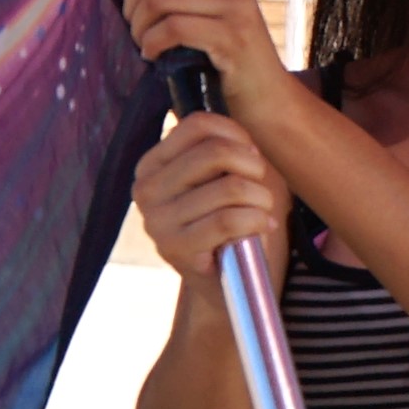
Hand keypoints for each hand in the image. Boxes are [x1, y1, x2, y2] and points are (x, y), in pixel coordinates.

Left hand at [120, 0, 292, 119]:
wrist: (264, 95)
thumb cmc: (222, 54)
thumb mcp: (204, 7)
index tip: (132, 7)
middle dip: (131, 7)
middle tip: (137, 32)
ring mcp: (236, 3)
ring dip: (139, 28)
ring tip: (145, 45)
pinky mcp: (233, 35)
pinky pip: (173, 28)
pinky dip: (152, 44)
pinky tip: (153, 56)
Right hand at [130, 112, 285, 283]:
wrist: (226, 283)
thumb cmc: (228, 222)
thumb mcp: (222, 178)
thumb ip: (224, 149)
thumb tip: (241, 142)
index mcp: (151, 165)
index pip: (197, 125)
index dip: (236, 134)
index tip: (252, 156)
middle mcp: (145, 189)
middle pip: (215, 152)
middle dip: (253, 168)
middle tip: (262, 188)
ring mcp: (156, 221)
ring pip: (228, 187)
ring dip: (261, 198)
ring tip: (263, 210)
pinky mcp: (175, 249)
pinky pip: (228, 220)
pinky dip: (257, 220)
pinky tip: (263, 226)